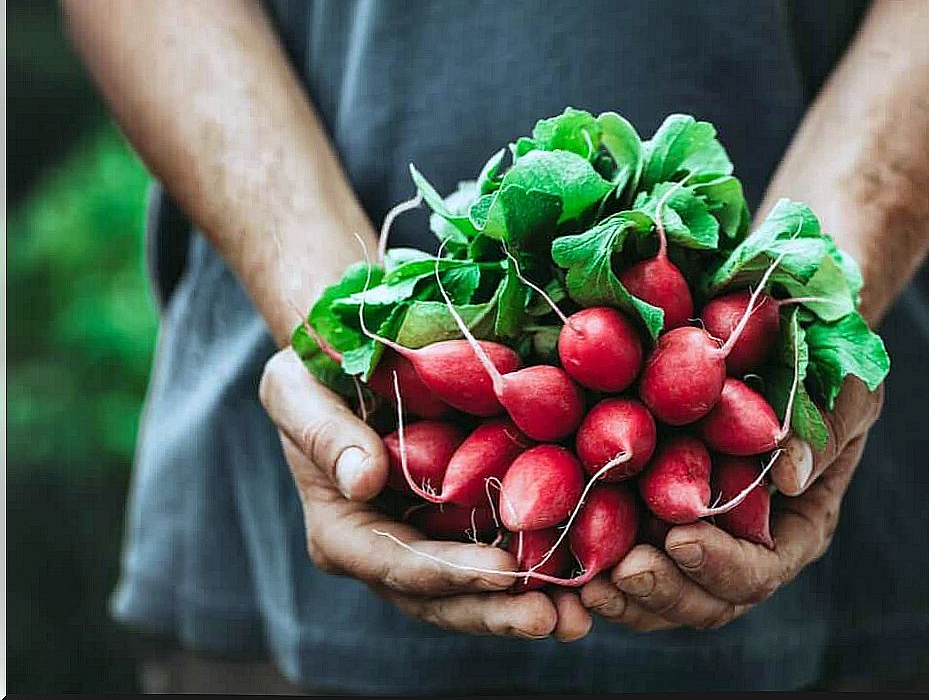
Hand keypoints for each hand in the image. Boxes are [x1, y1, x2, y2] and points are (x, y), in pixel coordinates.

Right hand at [259, 348, 591, 641]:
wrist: (350, 354)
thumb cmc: (312, 369)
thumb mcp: (296, 388)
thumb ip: (324, 434)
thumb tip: (363, 480)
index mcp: (342, 531)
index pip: (396, 565)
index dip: (449, 573)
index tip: (502, 571)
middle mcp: (386, 550)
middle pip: (442, 598)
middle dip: (497, 611)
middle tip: (555, 619)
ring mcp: (429, 541)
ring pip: (477, 591)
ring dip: (527, 605)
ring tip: (581, 618)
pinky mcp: (465, 521)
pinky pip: (503, 552)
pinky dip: (542, 567)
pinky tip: (587, 574)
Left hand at [580, 378, 882, 630]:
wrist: (783, 345)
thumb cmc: (826, 368)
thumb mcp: (843, 389)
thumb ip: (825, 429)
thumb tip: (793, 474)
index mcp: (795, 527)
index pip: (759, 571)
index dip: (721, 565)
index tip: (682, 537)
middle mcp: (743, 545)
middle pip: (706, 600)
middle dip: (665, 591)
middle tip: (624, 572)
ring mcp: (695, 536)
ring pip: (660, 592)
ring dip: (624, 595)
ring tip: (588, 582)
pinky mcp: (649, 512)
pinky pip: (623, 552)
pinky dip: (595, 561)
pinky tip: (559, 552)